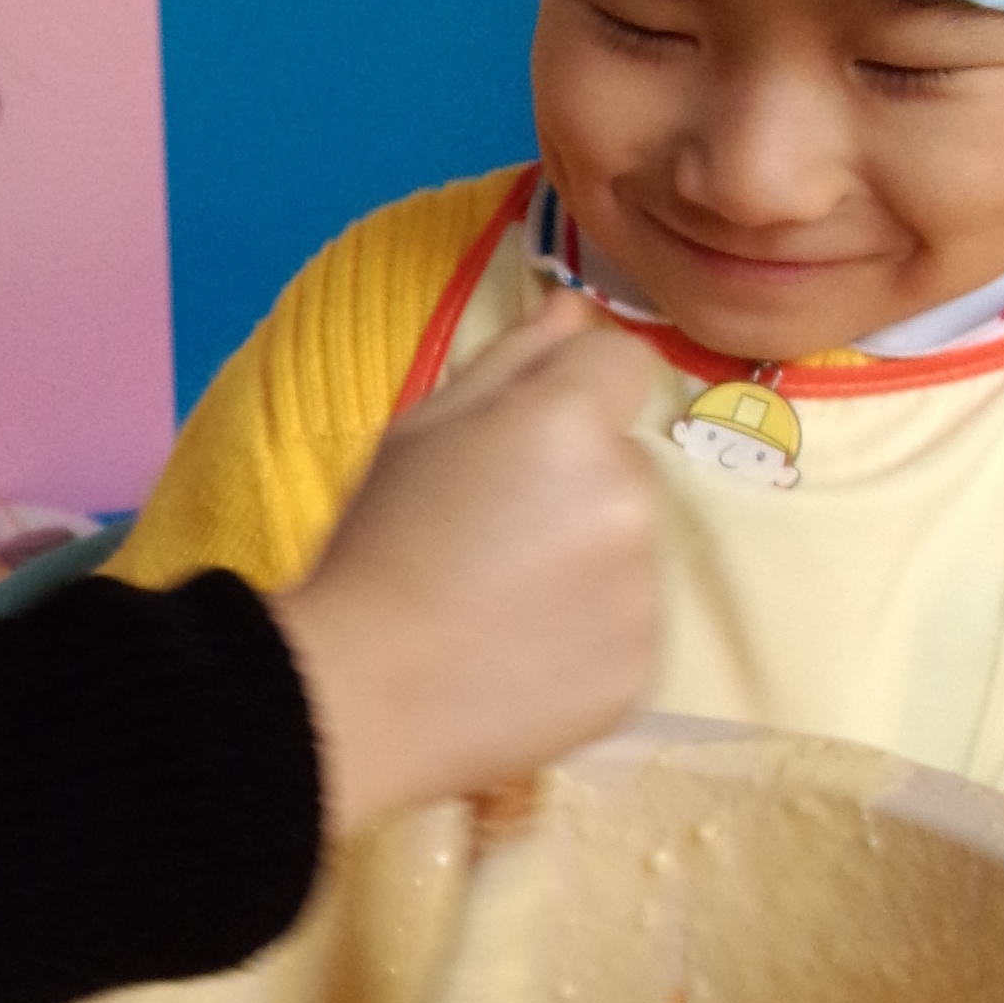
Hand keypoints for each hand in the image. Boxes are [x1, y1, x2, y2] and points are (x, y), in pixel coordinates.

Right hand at [267, 294, 658, 834]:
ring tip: (499, 603)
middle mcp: (624, 494)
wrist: (360, 695)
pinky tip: (518, 652)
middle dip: (576, 483)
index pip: (625, 362)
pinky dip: (589, 635)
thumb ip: (510, 360)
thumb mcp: (419, 430)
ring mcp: (643, 589)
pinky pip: (631, 626)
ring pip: (630, 545)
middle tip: (490, 537)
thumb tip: (574, 306)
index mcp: (565, 421)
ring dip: (586, 560)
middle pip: (625, 461)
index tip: (525, 439)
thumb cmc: (374, 546)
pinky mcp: (643, 666)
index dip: (576, 391)